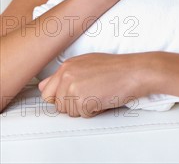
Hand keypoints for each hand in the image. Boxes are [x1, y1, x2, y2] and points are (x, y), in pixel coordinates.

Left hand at [38, 52, 155, 116]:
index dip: (61, 97)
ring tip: (98, 93)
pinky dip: (94, 111)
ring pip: (69, 112)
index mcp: (67, 65)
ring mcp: (73, 87)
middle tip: (91, 93)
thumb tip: (44, 87)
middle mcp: (67, 74)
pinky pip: (83, 115)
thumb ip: (65, 74)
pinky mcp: (82, 99)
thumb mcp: (87, 63)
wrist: (134, 71)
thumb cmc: (116, 68)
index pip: (47, 91)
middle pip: (58, 104)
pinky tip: (103, 98)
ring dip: (84, 108)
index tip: (73, 95)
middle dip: (73, 104)